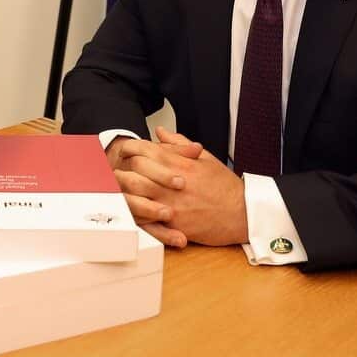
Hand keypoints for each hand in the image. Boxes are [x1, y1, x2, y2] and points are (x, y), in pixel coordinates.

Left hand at [116, 126, 247, 246]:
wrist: (244, 213)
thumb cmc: (225, 187)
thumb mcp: (205, 159)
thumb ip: (179, 144)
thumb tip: (160, 132)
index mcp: (181, 164)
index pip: (146, 150)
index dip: (130, 149)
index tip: (123, 151)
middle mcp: (173, 182)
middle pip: (135, 172)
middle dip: (120, 171)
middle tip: (113, 173)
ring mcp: (172, 204)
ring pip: (136, 196)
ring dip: (123, 194)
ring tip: (116, 193)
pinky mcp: (174, 224)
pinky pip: (146, 220)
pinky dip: (135, 216)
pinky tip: (129, 213)